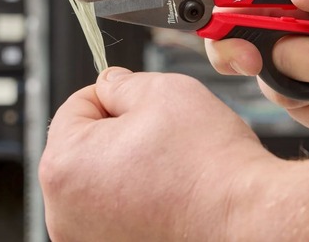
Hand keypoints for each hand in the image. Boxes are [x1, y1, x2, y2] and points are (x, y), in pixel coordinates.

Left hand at [39, 67, 282, 241]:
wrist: (245, 219)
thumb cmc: (208, 165)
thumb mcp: (162, 91)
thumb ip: (121, 83)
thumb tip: (110, 84)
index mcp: (64, 165)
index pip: (75, 107)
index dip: (113, 97)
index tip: (141, 106)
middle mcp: (63, 210)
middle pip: (83, 147)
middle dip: (117, 134)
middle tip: (159, 137)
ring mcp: (85, 237)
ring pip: (99, 181)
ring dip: (125, 168)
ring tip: (166, 169)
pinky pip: (114, 211)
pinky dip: (135, 199)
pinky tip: (165, 195)